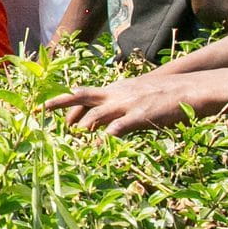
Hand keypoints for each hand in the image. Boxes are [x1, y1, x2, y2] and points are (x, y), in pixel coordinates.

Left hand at [45, 73, 208, 135]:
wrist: (188, 88)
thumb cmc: (162, 95)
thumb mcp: (135, 96)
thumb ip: (118, 106)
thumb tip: (103, 123)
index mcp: (113, 90)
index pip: (82, 94)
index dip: (62, 101)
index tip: (41, 107)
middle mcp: (116, 95)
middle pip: (81, 96)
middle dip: (58, 103)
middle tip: (39, 111)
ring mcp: (128, 104)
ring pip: (98, 113)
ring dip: (83, 125)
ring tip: (72, 136)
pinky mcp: (142, 116)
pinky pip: (121, 125)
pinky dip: (110, 133)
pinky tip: (102, 141)